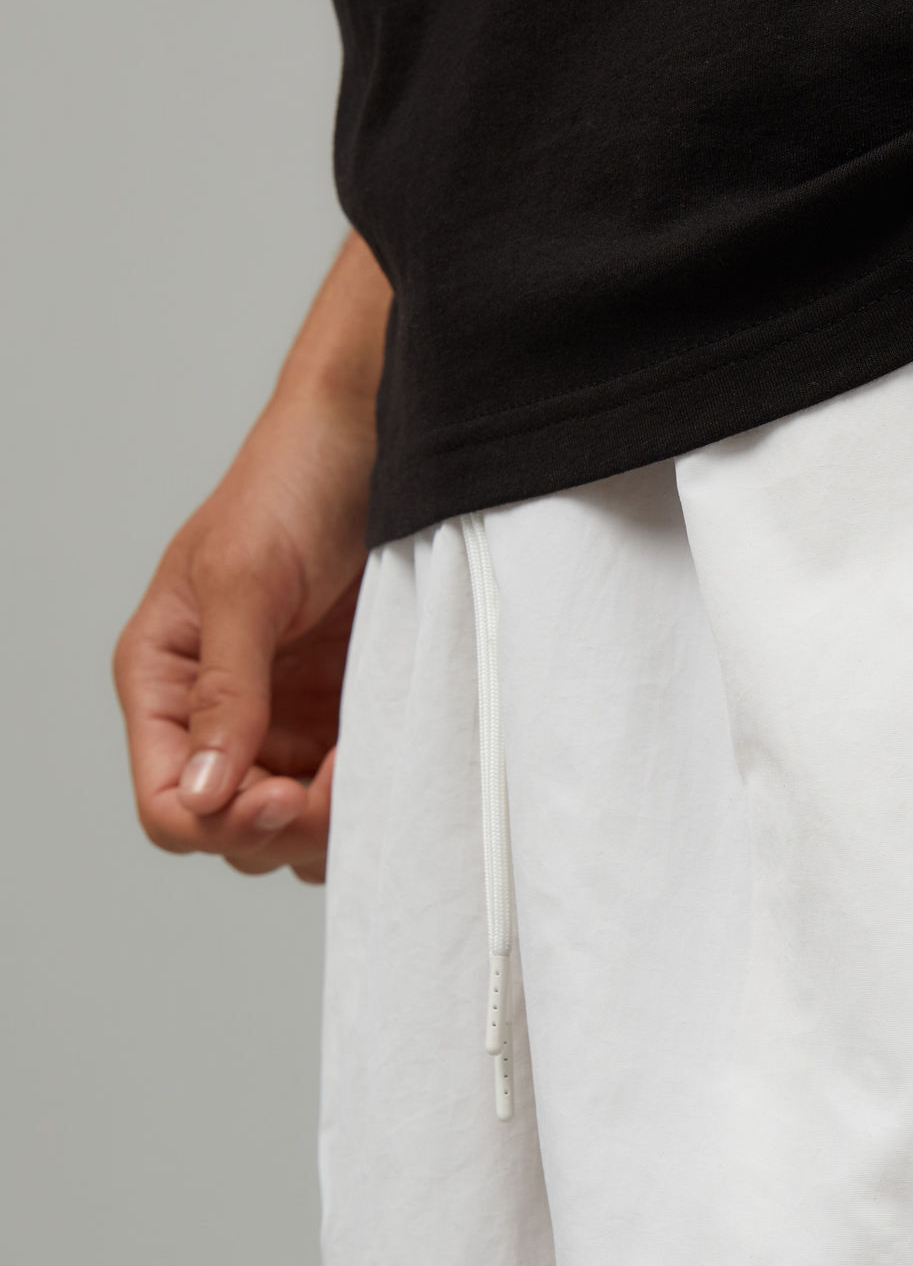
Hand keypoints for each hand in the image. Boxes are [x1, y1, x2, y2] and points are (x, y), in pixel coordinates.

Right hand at [114, 234, 388, 883]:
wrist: (380, 434)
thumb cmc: (294, 481)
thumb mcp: (245, 581)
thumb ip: (224, 692)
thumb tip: (204, 792)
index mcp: (165, 680)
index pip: (167, 802)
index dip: (219, 821)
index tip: (283, 798)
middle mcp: (218, 712)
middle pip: (231, 830)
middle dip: (284, 825)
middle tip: (337, 784)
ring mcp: (286, 719)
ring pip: (295, 828)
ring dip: (334, 818)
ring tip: (369, 760)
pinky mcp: (345, 714)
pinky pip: (350, 790)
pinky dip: (373, 790)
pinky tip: (394, 751)